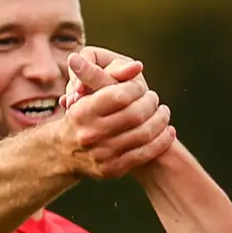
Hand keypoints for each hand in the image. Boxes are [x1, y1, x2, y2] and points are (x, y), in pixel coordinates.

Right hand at [58, 48, 174, 178]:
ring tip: (163, 112)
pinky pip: (146, 153)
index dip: (136, 88)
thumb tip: (129, 63)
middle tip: (154, 98)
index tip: (140, 86)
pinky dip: (162, 140)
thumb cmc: (81, 116)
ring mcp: (102, 154)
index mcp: (83, 111)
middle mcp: (91, 134)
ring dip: (160, 120)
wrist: (64, 152)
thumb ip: (100, 74)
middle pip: (135, 115)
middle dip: (151, 103)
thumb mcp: (83, 93)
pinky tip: (167, 131)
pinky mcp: (113, 169)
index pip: (120, 95)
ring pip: (144, 134)